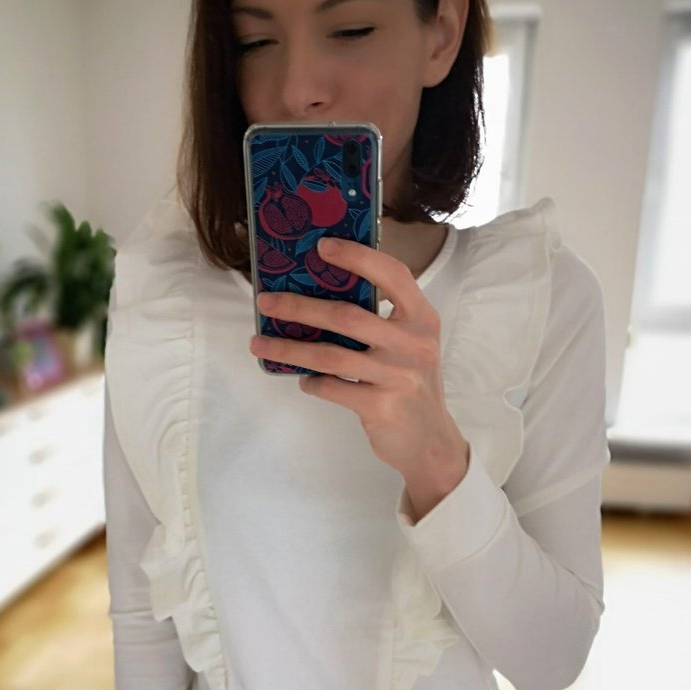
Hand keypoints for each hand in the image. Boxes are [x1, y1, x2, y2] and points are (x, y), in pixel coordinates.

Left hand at [250, 236, 469, 519]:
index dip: (358, 257)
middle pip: (347, 316)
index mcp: (422, 319)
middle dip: (299, 307)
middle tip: (266, 302)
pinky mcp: (380, 406)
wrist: (431, 442)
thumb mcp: (412, 345)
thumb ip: (384, 319)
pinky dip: (312, 383)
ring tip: (259, 343)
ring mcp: (397, 376)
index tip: (322, 247)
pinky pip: (332, 388)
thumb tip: (323, 292)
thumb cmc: (413, 385)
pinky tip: (304, 380)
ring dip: (289, 348)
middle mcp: (413, 344)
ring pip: (330, 355)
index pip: (393, 275)